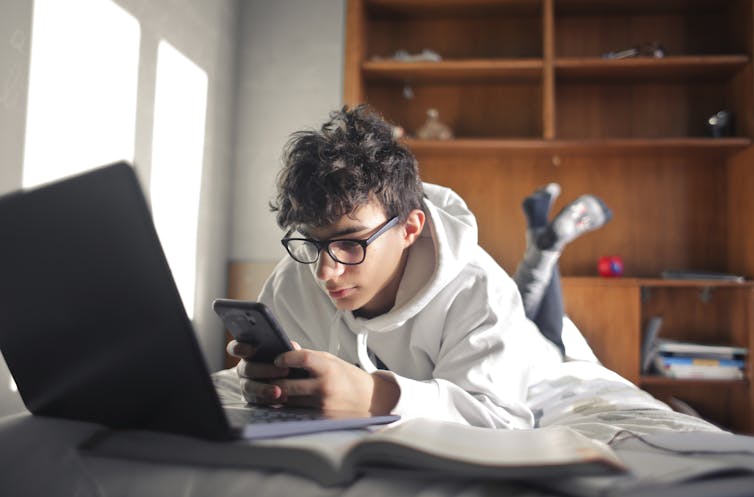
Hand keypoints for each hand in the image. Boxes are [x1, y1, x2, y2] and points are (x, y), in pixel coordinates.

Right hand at [226, 339, 296, 404]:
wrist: (290, 381)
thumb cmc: (285, 361)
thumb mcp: (287, 353)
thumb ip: (287, 348)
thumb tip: (291, 347)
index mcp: (248, 353)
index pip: (235, 348)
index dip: (240, 348)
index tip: (252, 350)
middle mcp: (244, 368)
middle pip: (247, 369)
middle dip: (265, 370)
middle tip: (284, 371)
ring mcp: (246, 384)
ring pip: (249, 386)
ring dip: (264, 389)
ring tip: (279, 391)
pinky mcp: (251, 398)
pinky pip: (256, 400)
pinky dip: (269, 400)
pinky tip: (281, 398)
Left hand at [272, 349, 399, 414]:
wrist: (371, 400)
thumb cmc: (349, 378)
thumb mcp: (332, 361)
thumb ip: (309, 355)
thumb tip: (288, 346)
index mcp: (328, 368)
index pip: (302, 358)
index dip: (286, 357)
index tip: (278, 359)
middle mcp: (325, 387)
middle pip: (288, 384)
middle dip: (274, 381)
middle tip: (268, 377)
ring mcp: (322, 405)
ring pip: (289, 401)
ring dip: (279, 395)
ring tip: (275, 388)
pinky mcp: (320, 419)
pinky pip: (297, 412)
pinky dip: (290, 406)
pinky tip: (286, 401)